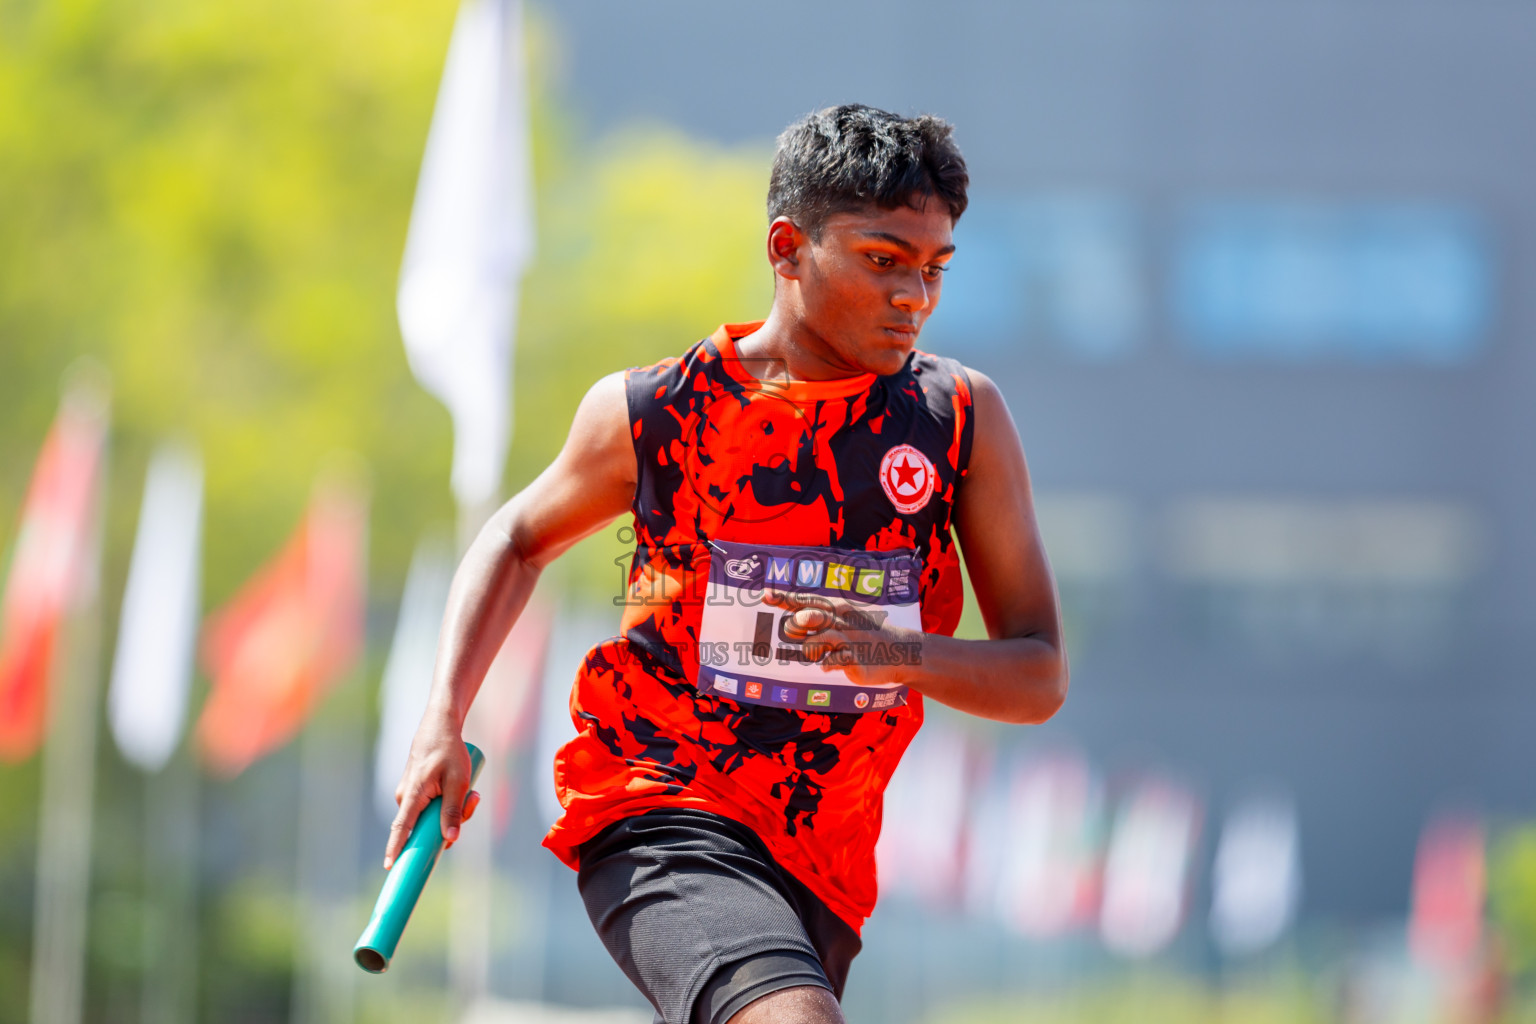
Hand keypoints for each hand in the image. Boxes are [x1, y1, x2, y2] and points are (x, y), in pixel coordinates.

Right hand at [384, 715, 474, 869]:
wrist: (440, 726)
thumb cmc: (449, 750)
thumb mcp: (458, 781)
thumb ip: (453, 810)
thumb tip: (450, 838)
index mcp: (413, 795)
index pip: (401, 828)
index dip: (396, 849)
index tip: (390, 867)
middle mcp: (406, 797)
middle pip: (427, 827)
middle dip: (451, 823)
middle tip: (471, 802)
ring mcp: (410, 795)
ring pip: (433, 817)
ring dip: (454, 810)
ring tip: (471, 791)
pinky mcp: (417, 792)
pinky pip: (433, 808)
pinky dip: (448, 803)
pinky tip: (463, 789)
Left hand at [761, 589, 922, 687]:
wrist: (899, 651)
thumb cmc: (866, 635)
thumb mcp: (845, 623)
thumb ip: (818, 624)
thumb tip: (791, 625)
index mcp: (836, 610)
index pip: (806, 602)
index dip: (784, 599)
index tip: (765, 595)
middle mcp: (841, 622)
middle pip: (812, 615)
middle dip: (795, 623)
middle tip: (792, 631)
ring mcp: (849, 640)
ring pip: (822, 638)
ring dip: (810, 647)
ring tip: (812, 653)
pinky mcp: (856, 659)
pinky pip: (836, 660)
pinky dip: (827, 663)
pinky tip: (825, 666)